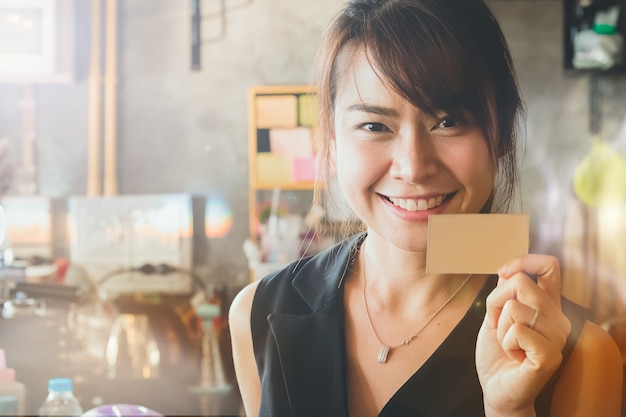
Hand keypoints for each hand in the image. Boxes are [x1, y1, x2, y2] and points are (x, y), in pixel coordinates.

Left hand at [476, 255, 571, 416]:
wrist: (496, 387)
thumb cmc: (497, 352)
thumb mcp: (496, 314)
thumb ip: (506, 291)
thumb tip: (509, 269)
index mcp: (547, 305)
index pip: (549, 267)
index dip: (524, 261)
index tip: (503, 273)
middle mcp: (558, 318)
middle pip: (520, 282)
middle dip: (496, 302)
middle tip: (501, 327)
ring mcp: (557, 337)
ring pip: (514, 308)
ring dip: (500, 327)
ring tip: (510, 345)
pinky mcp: (550, 355)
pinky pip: (517, 331)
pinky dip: (506, 343)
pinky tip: (515, 356)